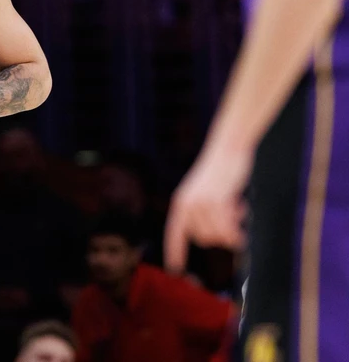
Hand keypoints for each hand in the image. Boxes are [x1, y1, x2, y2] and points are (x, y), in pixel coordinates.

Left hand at [164, 143, 251, 272]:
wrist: (228, 148)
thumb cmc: (221, 171)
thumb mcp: (205, 193)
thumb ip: (203, 212)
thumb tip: (214, 237)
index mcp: (180, 203)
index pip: (174, 233)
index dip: (175, 251)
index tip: (174, 269)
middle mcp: (186, 206)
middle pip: (204, 239)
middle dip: (221, 232)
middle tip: (233, 212)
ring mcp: (200, 205)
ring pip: (218, 236)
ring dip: (231, 228)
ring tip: (237, 207)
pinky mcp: (217, 202)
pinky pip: (228, 231)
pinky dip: (237, 231)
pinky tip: (243, 213)